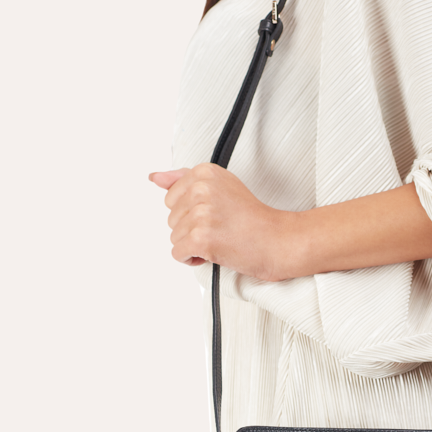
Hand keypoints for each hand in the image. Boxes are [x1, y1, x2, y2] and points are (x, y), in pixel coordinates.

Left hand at [148, 163, 298, 281]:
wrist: (277, 240)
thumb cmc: (253, 218)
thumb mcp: (220, 187)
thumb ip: (183, 180)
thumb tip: (155, 177)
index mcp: (205, 172)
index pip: (172, 197)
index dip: (192, 211)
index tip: (215, 212)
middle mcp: (201, 189)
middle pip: (172, 218)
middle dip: (192, 228)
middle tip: (221, 227)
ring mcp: (201, 213)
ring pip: (174, 236)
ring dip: (194, 244)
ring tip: (220, 239)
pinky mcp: (201, 238)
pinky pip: (178, 253)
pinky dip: (193, 259)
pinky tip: (213, 252)